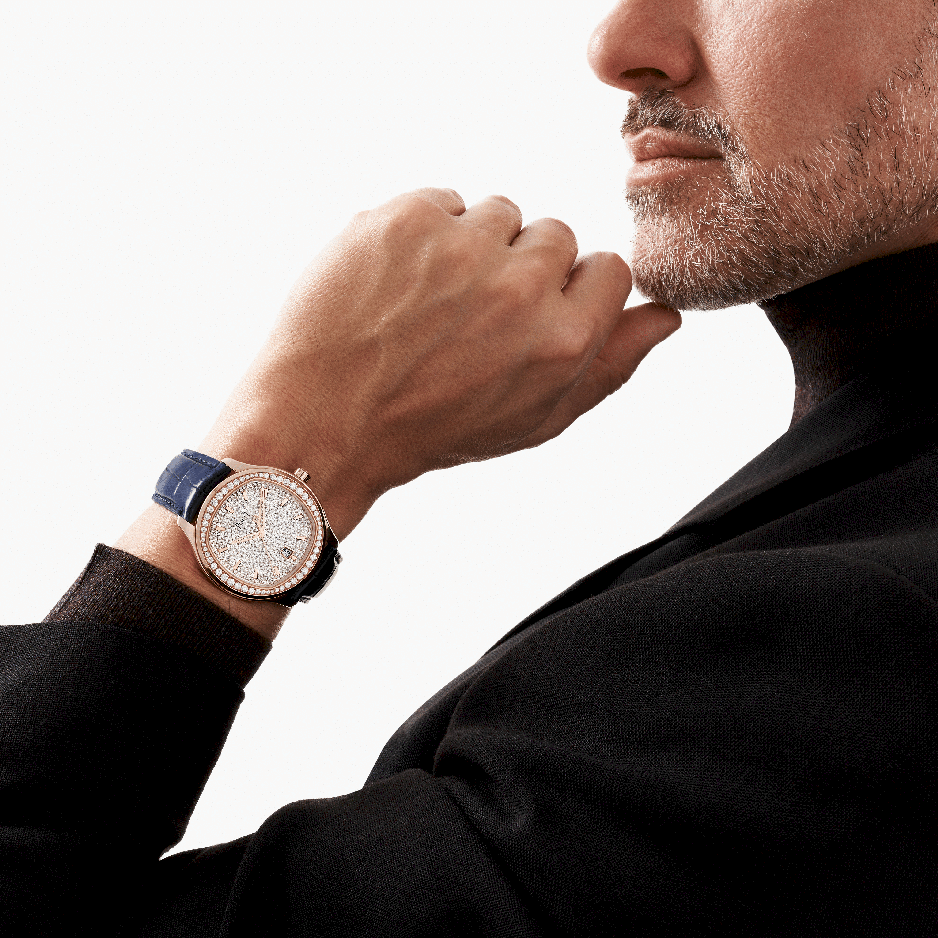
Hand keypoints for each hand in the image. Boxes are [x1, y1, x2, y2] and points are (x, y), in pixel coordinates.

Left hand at [198, 187, 680, 539]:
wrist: (324, 418)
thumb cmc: (432, 427)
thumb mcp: (534, 420)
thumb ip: (609, 367)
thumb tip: (664, 316)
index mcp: (564, 341)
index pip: (610, 270)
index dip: (571, 291)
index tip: (531, 314)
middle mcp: (522, 287)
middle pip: (556, 234)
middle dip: (521, 268)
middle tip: (469, 318)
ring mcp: (463, 245)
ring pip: (500, 212)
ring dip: (473, 246)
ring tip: (429, 302)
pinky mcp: (407, 216)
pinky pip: (444, 200)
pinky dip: (425, 232)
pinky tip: (399, 281)